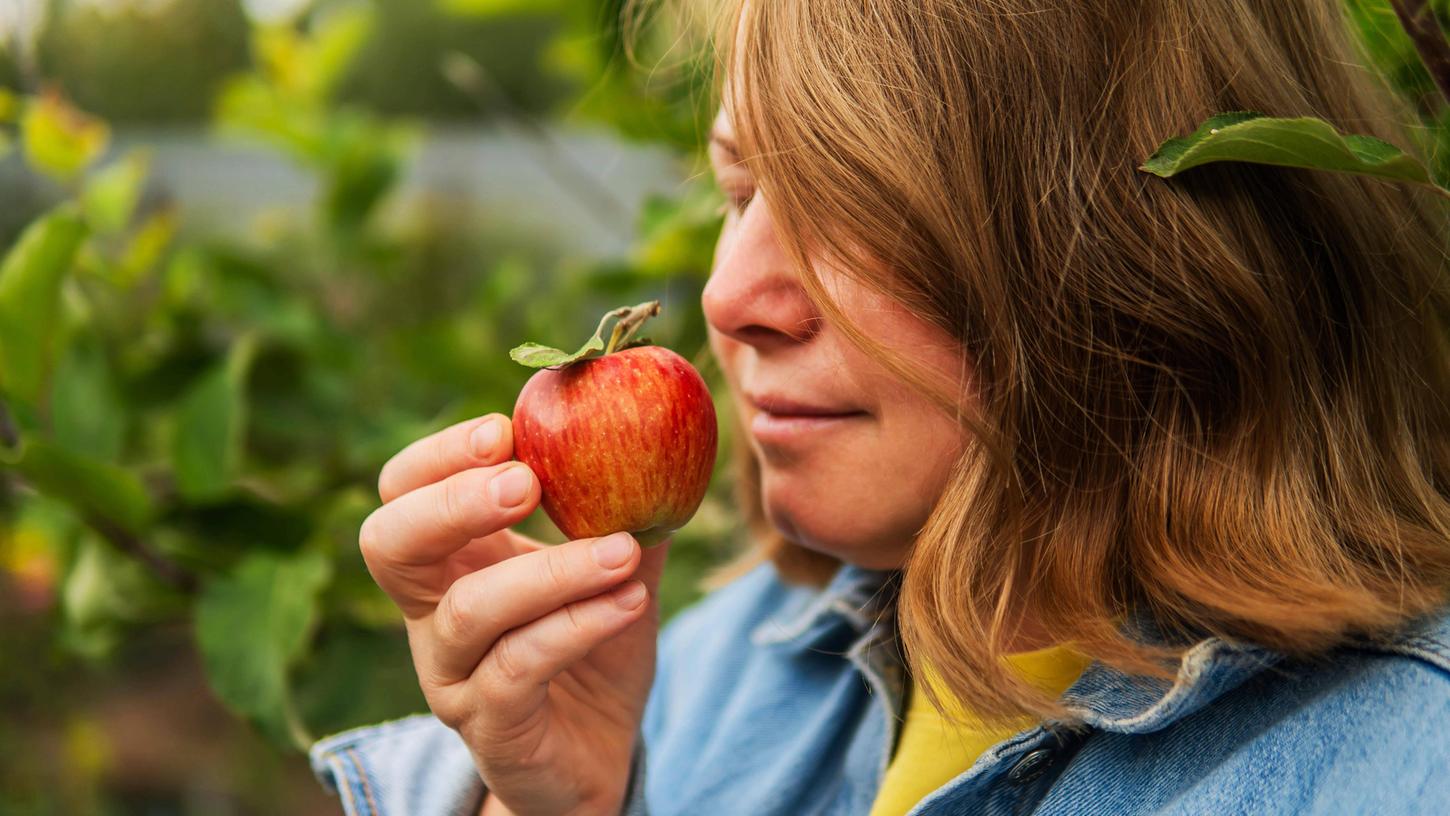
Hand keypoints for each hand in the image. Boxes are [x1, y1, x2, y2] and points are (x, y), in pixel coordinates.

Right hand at [359, 413, 669, 815]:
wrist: (599, 756)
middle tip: (527, 482)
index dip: (439, 457)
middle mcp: (432, 615)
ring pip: (470, 610)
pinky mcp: (489, 727)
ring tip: (622, 551)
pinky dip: (578, 625)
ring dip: (550, 571)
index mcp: (449, 561)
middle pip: (389, 543)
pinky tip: (631, 602)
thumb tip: (656, 442)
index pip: (402, 492)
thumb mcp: (611, 572)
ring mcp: (453, 675)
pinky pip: (520, 666)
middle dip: (453, 502)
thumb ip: (622, 513)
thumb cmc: (593, 650)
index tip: (505, 428)